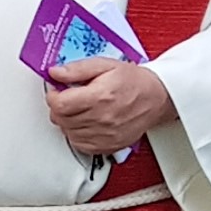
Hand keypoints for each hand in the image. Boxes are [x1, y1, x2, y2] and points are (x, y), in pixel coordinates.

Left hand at [45, 56, 176, 158]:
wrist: (157, 97)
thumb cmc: (134, 81)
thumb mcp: (105, 65)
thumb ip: (77, 69)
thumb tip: (55, 73)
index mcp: (100, 97)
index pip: (59, 105)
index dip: (52, 96)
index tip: (57, 91)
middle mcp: (102, 119)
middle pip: (61, 119)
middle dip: (59, 107)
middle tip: (68, 98)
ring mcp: (106, 135)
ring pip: (68, 133)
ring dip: (67, 121)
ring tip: (78, 109)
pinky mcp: (109, 146)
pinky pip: (80, 145)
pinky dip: (76, 134)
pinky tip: (84, 123)